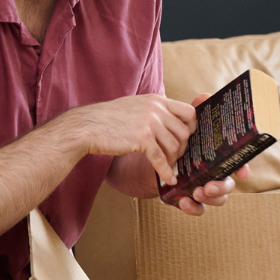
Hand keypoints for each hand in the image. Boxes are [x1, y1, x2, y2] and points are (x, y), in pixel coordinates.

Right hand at [59, 94, 196, 185]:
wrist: (88, 126)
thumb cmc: (110, 118)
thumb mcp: (136, 105)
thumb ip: (155, 110)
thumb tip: (172, 122)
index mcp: (157, 100)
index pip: (189, 112)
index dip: (192, 128)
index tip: (187, 139)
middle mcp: (156, 109)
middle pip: (184, 132)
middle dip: (183, 148)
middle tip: (176, 157)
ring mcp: (149, 123)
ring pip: (175, 146)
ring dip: (173, 160)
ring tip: (168, 166)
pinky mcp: (142, 138)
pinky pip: (161, 158)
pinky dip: (166, 171)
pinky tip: (168, 180)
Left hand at [173, 92, 246, 215]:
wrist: (153, 158)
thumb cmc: (176, 141)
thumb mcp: (184, 127)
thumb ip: (195, 114)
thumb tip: (206, 96)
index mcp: (220, 157)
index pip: (238, 162)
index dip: (243, 167)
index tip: (241, 171)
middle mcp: (217, 175)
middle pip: (230, 185)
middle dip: (222, 187)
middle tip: (209, 185)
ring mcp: (206, 189)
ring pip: (218, 199)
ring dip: (210, 198)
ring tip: (196, 192)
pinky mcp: (192, 200)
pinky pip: (199, 210)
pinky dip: (193, 208)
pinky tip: (183, 201)